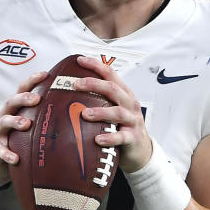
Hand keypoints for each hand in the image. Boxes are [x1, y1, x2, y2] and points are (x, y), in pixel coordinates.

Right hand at [0, 71, 46, 185]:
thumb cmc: (20, 134)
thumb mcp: (30, 121)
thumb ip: (46, 113)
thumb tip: (77, 107)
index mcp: (16, 107)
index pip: (22, 89)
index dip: (32, 80)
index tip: (45, 74)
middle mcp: (5, 115)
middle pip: (11, 101)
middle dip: (23, 99)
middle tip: (37, 99)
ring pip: (4, 122)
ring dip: (15, 122)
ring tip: (27, 124)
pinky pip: (0, 151)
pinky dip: (7, 153)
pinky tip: (16, 158)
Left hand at [74, 56, 152, 171]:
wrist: (141, 149)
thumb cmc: (122, 126)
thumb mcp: (113, 109)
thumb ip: (98, 99)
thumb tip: (68, 92)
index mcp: (123, 94)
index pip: (110, 74)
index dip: (96, 65)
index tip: (79, 60)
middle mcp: (129, 104)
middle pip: (113, 89)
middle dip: (94, 84)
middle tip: (76, 84)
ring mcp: (132, 120)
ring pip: (117, 112)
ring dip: (100, 112)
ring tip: (84, 114)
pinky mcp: (133, 137)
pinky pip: (121, 137)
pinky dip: (110, 138)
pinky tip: (97, 139)